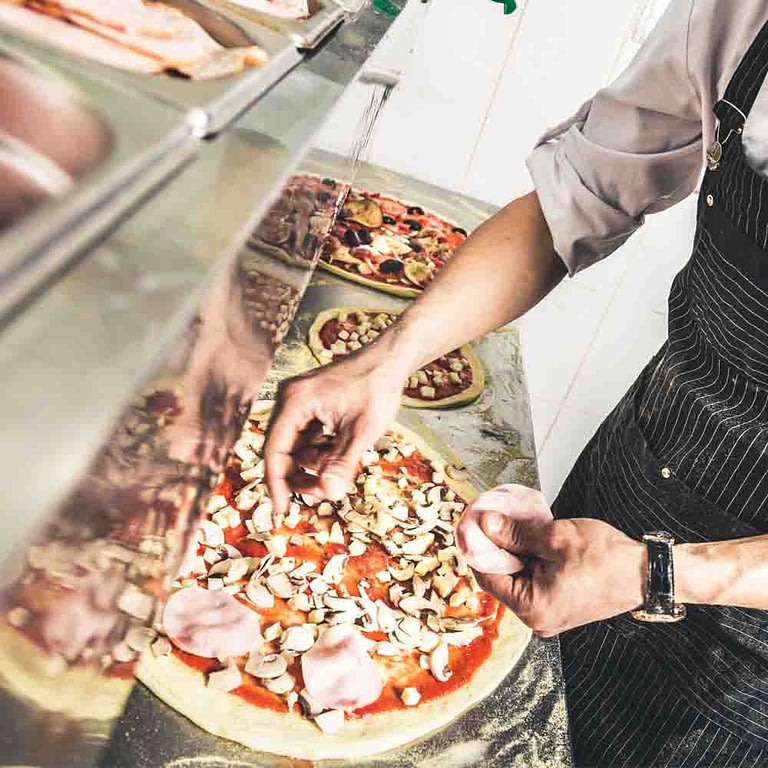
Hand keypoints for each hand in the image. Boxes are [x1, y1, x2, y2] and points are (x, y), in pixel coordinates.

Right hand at [264, 348, 404, 513]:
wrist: (390, 360)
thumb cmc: (377, 389)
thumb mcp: (362, 431)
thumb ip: (342, 463)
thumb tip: (329, 494)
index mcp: (294, 402)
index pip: (273, 450)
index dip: (276, 483)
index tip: (283, 510)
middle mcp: (290, 400)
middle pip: (282, 449)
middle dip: (300, 475)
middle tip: (323, 493)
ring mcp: (300, 402)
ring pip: (296, 445)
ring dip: (313, 464)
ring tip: (338, 474)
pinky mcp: (312, 405)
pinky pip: (308, 436)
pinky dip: (320, 451)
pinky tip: (339, 457)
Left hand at [474, 513, 645, 635]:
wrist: (648, 573)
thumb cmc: (609, 560)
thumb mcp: (555, 538)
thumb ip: (516, 533)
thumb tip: (487, 524)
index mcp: (533, 608)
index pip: (488, 577)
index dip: (479, 547)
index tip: (474, 524)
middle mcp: (538, 618)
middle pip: (501, 578)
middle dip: (497, 547)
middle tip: (494, 518)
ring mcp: (549, 613)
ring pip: (517, 577)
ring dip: (514, 551)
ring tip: (515, 524)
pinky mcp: (558, 604)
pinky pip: (533, 580)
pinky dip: (529, 559)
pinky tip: (532, 538)